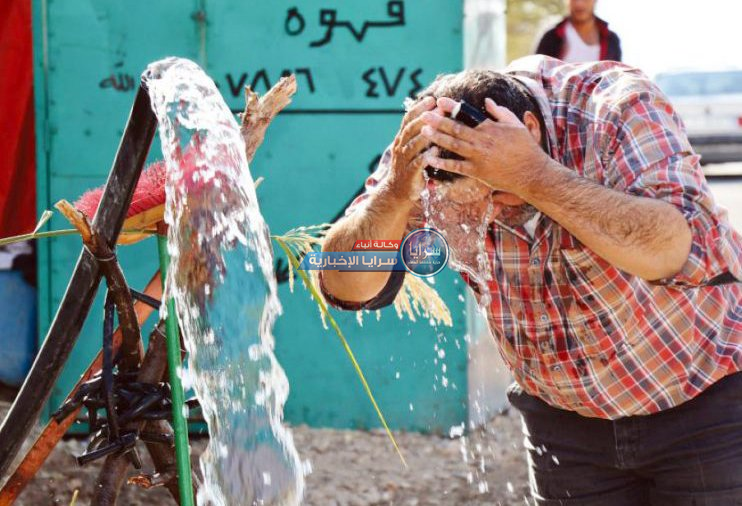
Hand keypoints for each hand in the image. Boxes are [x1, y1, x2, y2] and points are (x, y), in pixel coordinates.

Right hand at [385, 96, 436, 202]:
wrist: (396, 191)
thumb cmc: (409, 167)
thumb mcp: (411, 148)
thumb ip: (418, 135)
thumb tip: (432, 118)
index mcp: (402, 139)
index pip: (408, 120)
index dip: (419, 109)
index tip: (431, 99)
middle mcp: (401, 147)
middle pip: (411, 129)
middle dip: (425, 117)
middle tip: (438, 109)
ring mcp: (404, 160)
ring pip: (413, 144)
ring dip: (425, 135)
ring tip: (437, 126)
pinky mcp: (409, 173)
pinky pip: (417, 163)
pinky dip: (426, 156)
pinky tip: (436, 150)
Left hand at [420, 97, 549, 196]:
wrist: (531, 173)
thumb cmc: (526, 148)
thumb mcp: (516, 125)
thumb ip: (500, 112)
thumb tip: (486, 101)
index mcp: (490, 127)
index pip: (467, 114)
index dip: (452, 107)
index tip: (439, 101)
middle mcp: (482, 140)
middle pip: (456, 129)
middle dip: (438, 121)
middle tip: (424, 114)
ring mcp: (478, 157)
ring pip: (453, 145)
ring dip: (437, 138)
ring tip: (423, 130)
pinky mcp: (477, 172)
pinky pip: (456, 167)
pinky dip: (442, 163)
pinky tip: (429, 159)